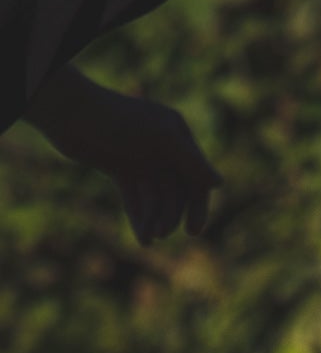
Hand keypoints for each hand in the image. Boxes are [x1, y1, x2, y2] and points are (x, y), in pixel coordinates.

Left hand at [23, 64, 221, 242]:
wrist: (70, 115)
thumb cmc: (117, 119)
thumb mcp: (160, 138)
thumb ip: (191, 160)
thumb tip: (219, 184)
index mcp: (177, 135)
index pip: (196, 177)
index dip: (197, 206)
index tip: (192, 231)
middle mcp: (163, 148)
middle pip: (178, 192)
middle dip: (170, 215)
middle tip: (162, 233)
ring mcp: (142, 160)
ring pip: (156, 199)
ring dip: (154, 219)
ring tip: (148, 237)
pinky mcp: (122, 170)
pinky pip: (137, 200)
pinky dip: (140, 218)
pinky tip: (142, 238)